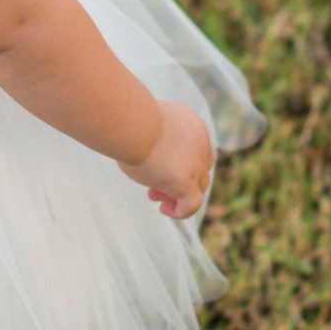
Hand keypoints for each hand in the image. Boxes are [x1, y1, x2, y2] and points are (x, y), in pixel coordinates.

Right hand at [117, 100, 214, 218]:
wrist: (134, 124)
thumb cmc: (130, 119)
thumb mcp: (147, 123)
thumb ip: (153, 135)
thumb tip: (139, 143)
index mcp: (191, 123)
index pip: (195, 146)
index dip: (180, 160)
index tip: (158, 164)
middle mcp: (200, 142)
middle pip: (199, 167)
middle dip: (178, 177)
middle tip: (154, 184)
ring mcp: (196, 163)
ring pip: (198, 186)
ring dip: (178, 194)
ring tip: (155, 197)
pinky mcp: (187, 182)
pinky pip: (191, 204)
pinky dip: (181, 211)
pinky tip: (164, 209)